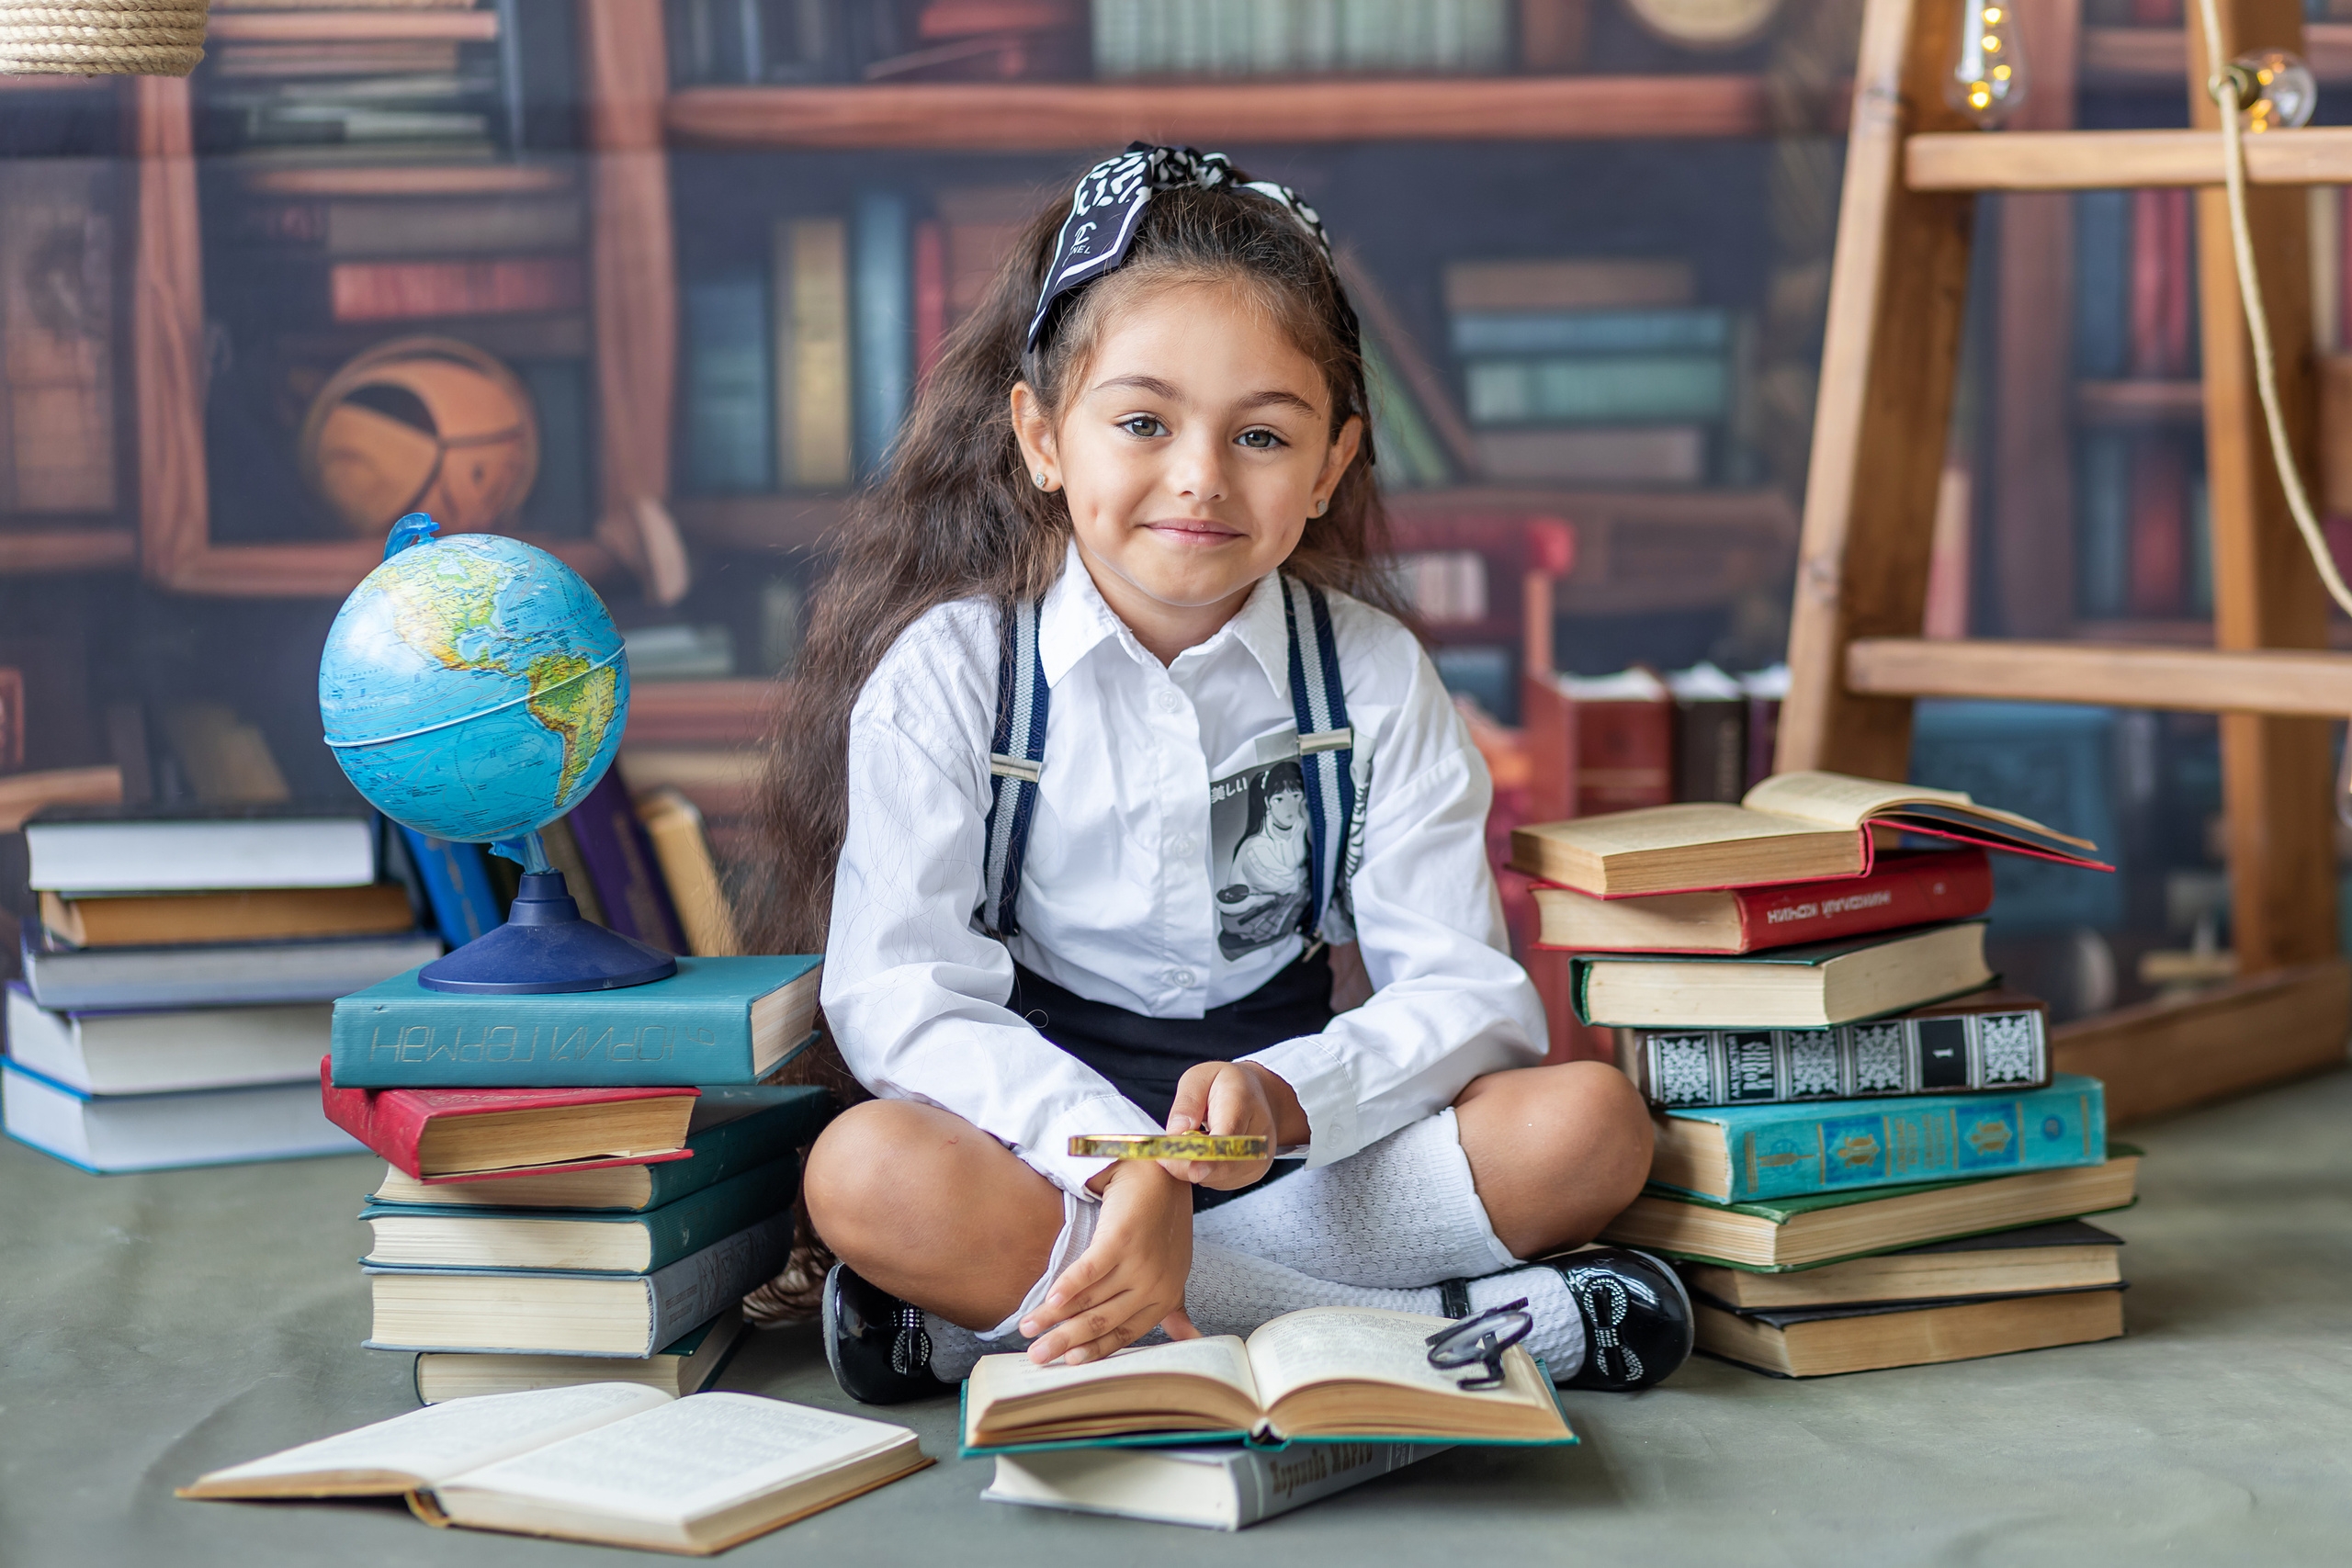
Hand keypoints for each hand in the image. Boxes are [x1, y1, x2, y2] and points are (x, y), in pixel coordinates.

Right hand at [1022, 1160, 1196, 1365]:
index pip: (1124, 1333)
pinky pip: (1089, 1270)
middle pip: (1101, 1322)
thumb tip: (1189, 1338)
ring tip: (1026, 1327)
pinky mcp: (1123, 1239)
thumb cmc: (1165, 1223)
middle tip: (1036, 1357)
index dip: (1092, 1351)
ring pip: (1089, 1299)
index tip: (1066, 1364)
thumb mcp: (1174, 1270)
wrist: (1160, 1173)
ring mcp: (1139, 1263)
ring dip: (1053, 1316)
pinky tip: (1048, 1302)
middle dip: (1064, 1342)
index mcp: (1164, 1297)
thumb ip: (1174, 1307)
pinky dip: (1067, 1288)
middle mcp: (1154, 1285)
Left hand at [1161, 1061, 1308, 1190]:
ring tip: (1193, 1141)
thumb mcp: (1199, 1078)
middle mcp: (1258, 1135)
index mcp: (1243, 1102)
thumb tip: (1175, 1133)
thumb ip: (1186, 1103)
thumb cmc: (1225, 1084)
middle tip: (1164, 1155)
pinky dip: (1203, 1171)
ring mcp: (1258, 1158)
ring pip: (1217, 1177)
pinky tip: (1204, 1152)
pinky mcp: (1253, 1173)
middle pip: (1222, 1165)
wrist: (1258, 1095)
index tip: (1193, 1171)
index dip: (1210, 1156)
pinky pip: (1219, 1181)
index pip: (1229, 1136)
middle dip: (1188, 1165)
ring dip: (1193, 1167)